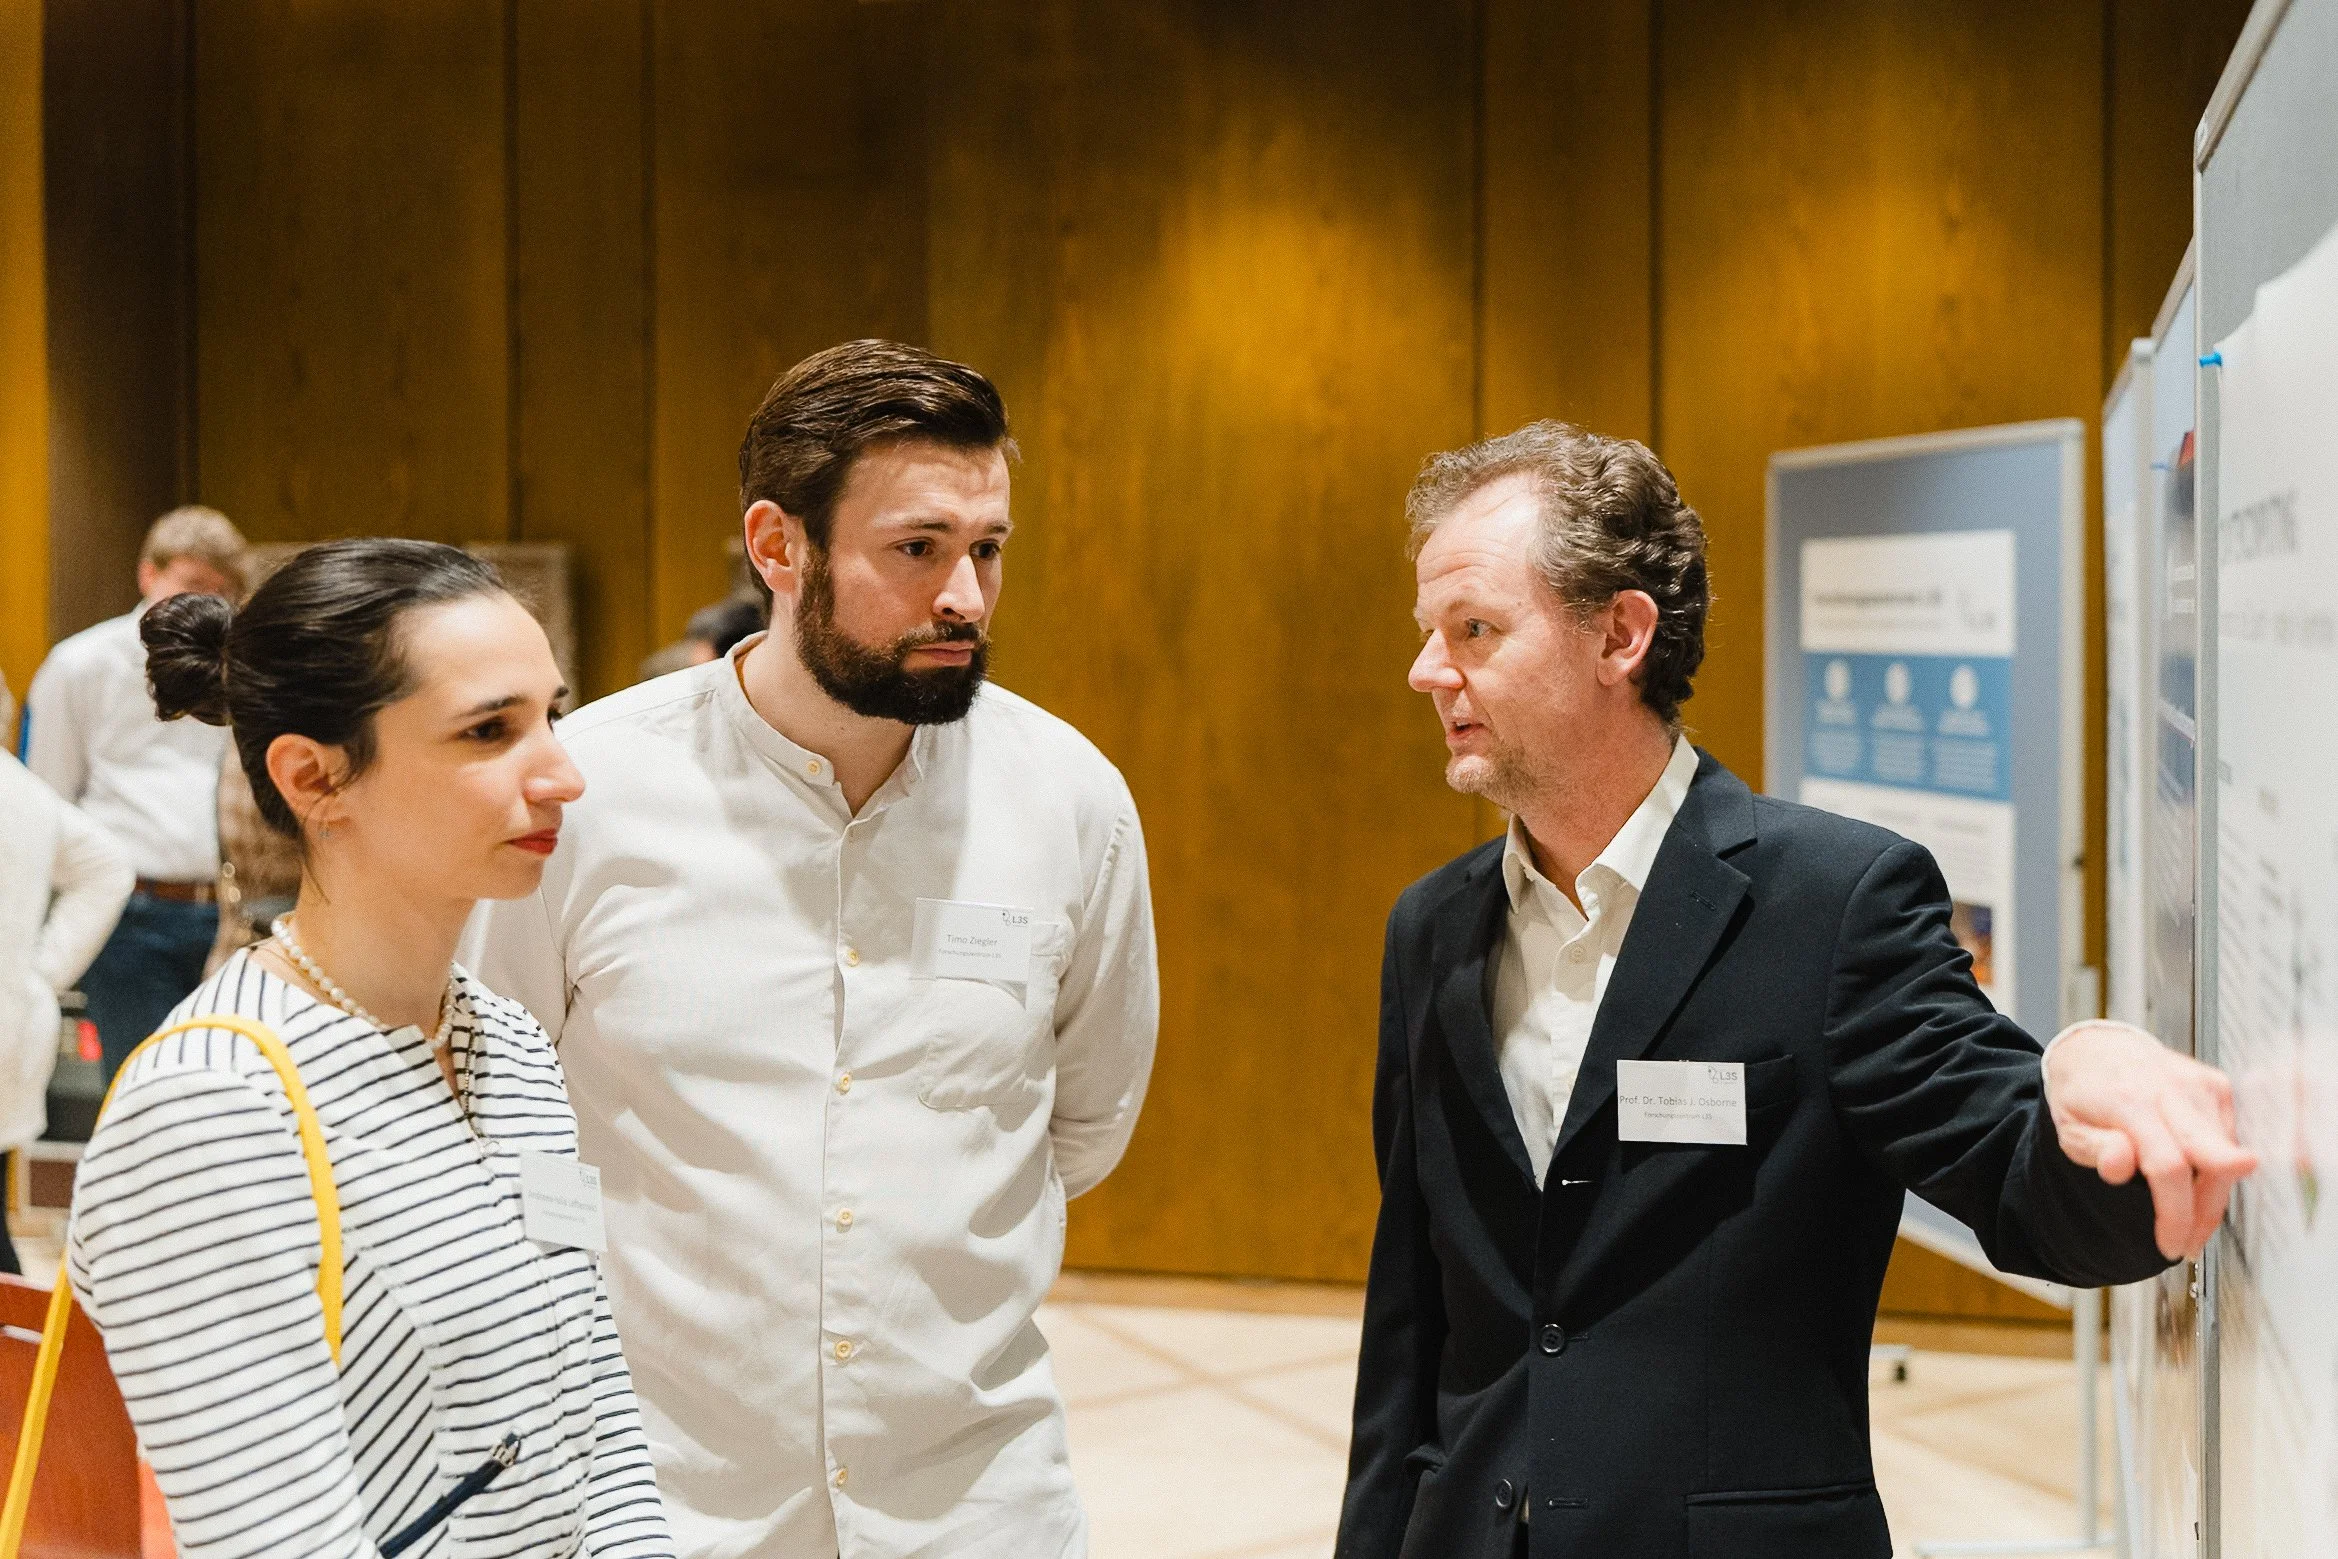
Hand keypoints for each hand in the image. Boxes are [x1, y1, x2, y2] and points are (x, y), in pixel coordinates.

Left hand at [2045, 1020, 2257, 1259]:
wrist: (2098, 1048)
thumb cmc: (2081, 1094)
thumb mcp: (2068, 1126)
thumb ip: (2095, 1148)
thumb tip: (2120, 1165)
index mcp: (2130, 1101)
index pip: (2167, 1165)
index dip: (2175, 1212)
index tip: (2170, 1245)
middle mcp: (2173, 1088)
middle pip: (2214, 1160)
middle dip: (2209, 1210)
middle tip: (2189, 1245)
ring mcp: (2201, 1085)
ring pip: (2226, 1156)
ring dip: (2211, 1197)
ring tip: (2187, 1222)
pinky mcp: (2219, 1086)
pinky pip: (2229, 1141)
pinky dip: (2217, 1171)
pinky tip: (2194, 1187)